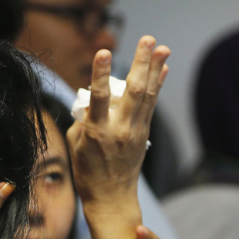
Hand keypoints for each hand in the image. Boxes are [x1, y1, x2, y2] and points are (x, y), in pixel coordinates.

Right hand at [67, 36, 169, 204]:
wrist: (111, 198)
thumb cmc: (87, 174)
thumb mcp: (76, 147)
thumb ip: (82, 122)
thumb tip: (89, 104)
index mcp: (97, 133)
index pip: (98, 98)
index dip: (100, 74)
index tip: (103, 53)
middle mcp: (120, 130)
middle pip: (133, 91)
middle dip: (141, 63)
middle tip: (147, 40)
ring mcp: (135, 132)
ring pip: (147, 95)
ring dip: (155, 69)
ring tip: (162, 48)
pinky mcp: (143, 134)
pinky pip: (151, 105)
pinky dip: (158, 86)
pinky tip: (163, 71)